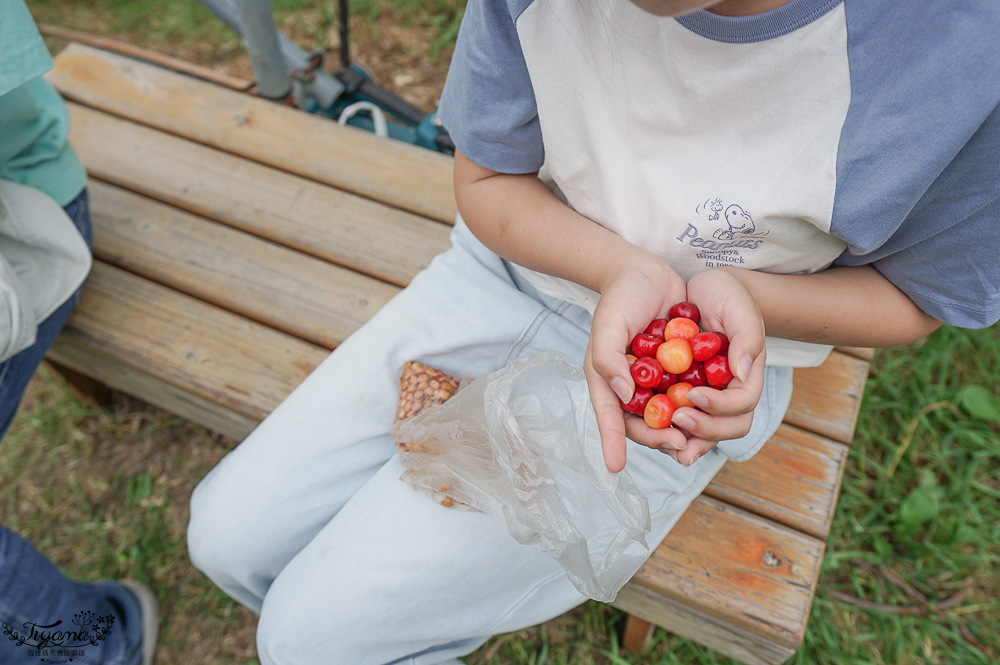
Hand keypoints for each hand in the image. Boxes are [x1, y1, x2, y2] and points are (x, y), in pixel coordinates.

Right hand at [584, 250, 688, 472]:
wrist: (647, 273)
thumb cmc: (620, 297)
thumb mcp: (609, 324)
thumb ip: (608, 357)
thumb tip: (623, 391)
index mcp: (609, 382)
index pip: (610, 417)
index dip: (613, 442)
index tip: (616, 466)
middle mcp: (634, 388)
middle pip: (645, 426)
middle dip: (660, 438)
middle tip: (678, 443)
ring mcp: (659, 383)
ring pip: (671, 418)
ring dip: (684, 430)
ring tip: (695, 440)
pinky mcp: (682, 373)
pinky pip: (691, 398)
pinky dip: (700, 409)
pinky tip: (713, 415)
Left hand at [671, 268, 766, 464]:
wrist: (701, 288)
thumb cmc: (726, 294)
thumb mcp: (739, 308)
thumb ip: (748, 339)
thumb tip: (743, 373)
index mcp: (746, 377)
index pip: (742, 405)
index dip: (720, 407)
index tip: (694, 395)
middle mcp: (728, 392)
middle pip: (725, 428)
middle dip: (703, 431)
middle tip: (677, 419)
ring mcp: (706, 395)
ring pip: (700, 432)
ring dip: (683, 440)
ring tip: (662, 440)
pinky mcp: (681, 392)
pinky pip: (675, 417)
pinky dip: (664, 427)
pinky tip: (646, 425)